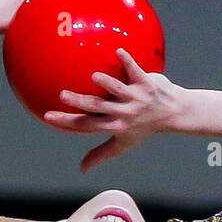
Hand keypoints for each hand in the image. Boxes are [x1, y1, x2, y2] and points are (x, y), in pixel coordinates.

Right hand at [43, 49, 186, 173]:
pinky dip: (128, 61)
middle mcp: (124, 113)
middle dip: (81, 102)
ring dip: (106, 83)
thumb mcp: (122, 145)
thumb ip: (100, 154)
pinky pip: (136, 70)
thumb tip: (81, 169)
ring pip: (118, 89)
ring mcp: (135, 98)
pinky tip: (118, 51)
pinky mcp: (146, 83)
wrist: (174, 113)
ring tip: (93, 77)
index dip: (66, 122)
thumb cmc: (144, 129)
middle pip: (98, 107)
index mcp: (114, 127)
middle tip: (62, 94)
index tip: (47, 116)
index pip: (86, 125)